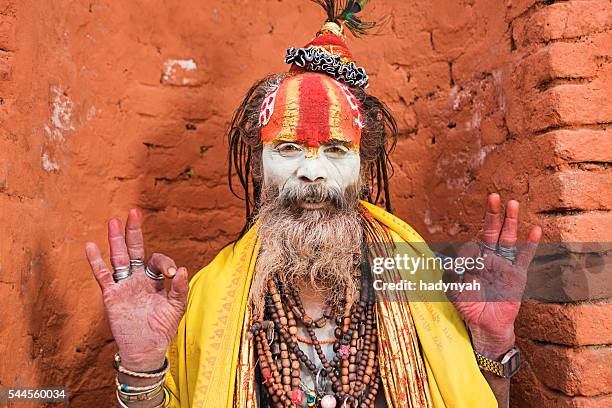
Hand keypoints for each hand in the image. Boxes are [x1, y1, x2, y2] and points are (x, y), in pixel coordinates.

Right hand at [85, 209, 188, 370]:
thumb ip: (179, 289)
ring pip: (118, 258)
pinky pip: (102, 276)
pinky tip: (90, 245)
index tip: (172, 275)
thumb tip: (182, 270)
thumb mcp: (176, 307)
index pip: (158, 261)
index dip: (166, 263)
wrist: (146, 348)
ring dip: (116, 240)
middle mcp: (138, 278)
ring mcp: (124, 285)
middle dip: (134, 232)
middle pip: (134, 250)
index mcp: (154, 279)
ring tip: (114, 221)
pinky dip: (96, 261)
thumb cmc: (162, 328)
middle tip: (134, 211)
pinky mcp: (111, 295)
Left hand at [444, 193, 541, 356]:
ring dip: (511, 222)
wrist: (484, 325)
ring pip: (508, 239)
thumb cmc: (468, 306)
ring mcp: (505, 265)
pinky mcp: (517, 275)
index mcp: (473, 259)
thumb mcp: (453, 289)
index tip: (465, 260)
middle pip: (491, 231)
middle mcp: (490, 257)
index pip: (472, 243)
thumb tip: (452, 260)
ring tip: (513, 204)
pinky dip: (530, 243)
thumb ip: (450, 274)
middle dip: (492, 215)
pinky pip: (525, 257)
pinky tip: (535, 229)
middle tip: (493, 196)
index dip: (468, 249)